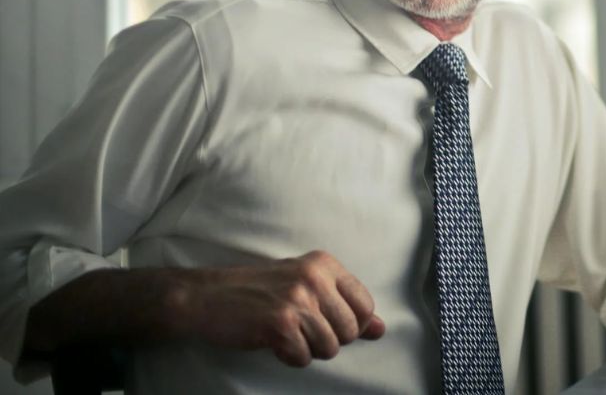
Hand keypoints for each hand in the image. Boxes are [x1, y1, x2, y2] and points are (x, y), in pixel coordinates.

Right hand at [179, 250, 384, 366]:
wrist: (206, 296)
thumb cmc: (258, 292)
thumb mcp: (306, 287)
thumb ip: (345, 306)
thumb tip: (381, 329)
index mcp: (325, 264)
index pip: (365, 305)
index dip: (351, 324)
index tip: (327, 323)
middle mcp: (315, 278)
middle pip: (350, 330)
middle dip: (329, 340)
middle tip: (301, 329)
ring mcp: (298, 300)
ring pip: (330, 347)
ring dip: (308, 350)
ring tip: (287, 334)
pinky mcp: (280, 324)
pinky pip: (304, 357)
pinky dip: (290, 356)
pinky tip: (274, 342)